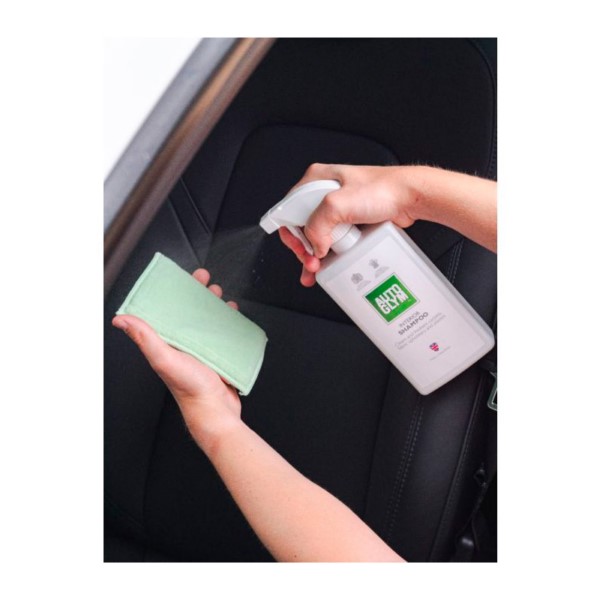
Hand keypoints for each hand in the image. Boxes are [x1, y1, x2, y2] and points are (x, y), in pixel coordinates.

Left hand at [112, 268, 241, 450]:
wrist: (216, 411)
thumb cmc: (190, 390)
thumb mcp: (164, 359)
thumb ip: (145, 338)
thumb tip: (121, 320)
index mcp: (168, 342)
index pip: (168, 310)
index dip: (174, 292)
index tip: (182, 277)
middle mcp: (183, 344)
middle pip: (190, 311)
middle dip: (197, 293)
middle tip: (206, 280)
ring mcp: (202, 350)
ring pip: (208, 320)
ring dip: (214, 306)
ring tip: (221, 296)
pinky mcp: (219, 355)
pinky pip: (223, 334)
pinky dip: (228, 322)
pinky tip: (234, 316)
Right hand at [279, 164, 420, 285]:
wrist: (411, 197)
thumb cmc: (383, 190)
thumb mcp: (339, 203)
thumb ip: (318, 224)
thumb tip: (314, 246)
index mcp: (316, 180)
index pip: (290, 210)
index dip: (292, 233)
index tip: (301, 249)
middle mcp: (325, 193)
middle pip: (302, 227)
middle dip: (304, 249)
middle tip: (311, 263)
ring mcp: (339, 209)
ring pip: (318, 236)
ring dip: (315, 257)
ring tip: (317, 271)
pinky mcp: (352, 222)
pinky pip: (335, 241)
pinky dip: (330, 256)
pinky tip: (330, 266)